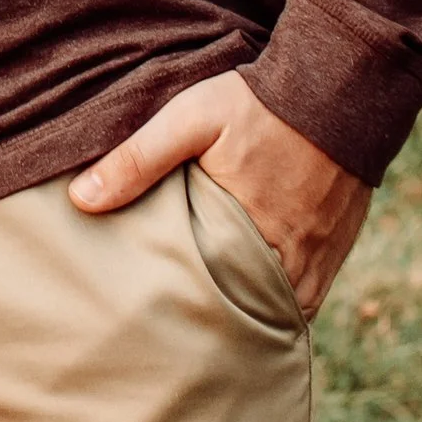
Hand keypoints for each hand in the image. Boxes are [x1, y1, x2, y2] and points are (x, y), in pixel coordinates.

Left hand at [69, 69, 370, 316]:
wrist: (340, 83)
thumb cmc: (259, 103)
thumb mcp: (190, 119)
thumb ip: (138, 158)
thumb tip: (82, 200)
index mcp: (251, 234)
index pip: (216, 306)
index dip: (190, 323)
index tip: (159, 332)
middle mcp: (293, 257)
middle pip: (252, 316)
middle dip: (221, 328)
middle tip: (182, 338)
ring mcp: (322, 255)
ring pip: (284, 309)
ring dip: (254, 314)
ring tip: (216, 324)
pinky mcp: (338, 244)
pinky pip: (311, 292)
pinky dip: (284, 300)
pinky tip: (256, 298)